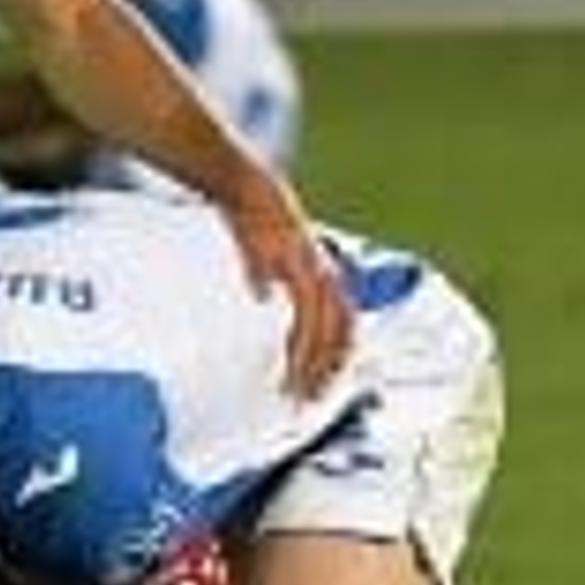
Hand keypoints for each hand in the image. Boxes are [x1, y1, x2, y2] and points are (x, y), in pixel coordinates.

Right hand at [224, 187, 351, 397]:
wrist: (242, 184)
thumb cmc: (251, 216)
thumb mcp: (261, 251)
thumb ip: (264, 274)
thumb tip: (263, 295)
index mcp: (321, 272)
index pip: (342, 325)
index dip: (336, 356)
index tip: (322, 386)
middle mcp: (324, 272)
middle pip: (340, 331)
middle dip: (327, 369)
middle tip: (310, 401)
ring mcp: (312, 268)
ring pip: (324, 326)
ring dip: (313, 361)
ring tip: (297, 388)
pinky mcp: (295, 263)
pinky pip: (306, 308)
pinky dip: (302, 335)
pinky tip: (289, 359)